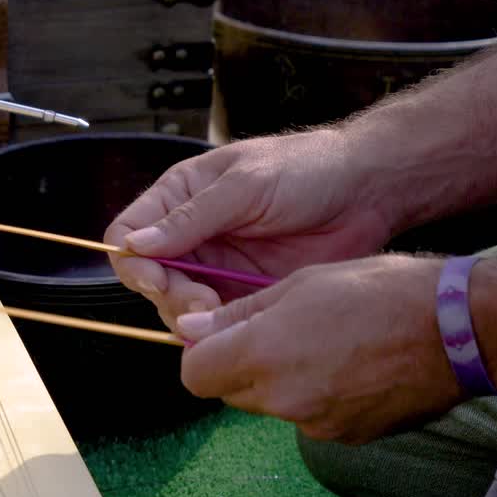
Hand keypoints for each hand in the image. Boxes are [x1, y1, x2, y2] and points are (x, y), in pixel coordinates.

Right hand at [105, 129, 396, 330]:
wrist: (368, 190)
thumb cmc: (307, 169)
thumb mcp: (245, 186)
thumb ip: (190, 218)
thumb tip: (134, 245)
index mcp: (179, 197)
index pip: (128, 234)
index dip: (133, 262)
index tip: (157, 280)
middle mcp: (189, 235)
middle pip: (150, 278)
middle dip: (169, 295)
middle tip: (202, 304)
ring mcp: (215, 266)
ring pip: (178, 304)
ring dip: (191, 315)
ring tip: (221, 313)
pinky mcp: (241, 292)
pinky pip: (214, 318)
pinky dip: (217, 327)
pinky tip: (236, 326)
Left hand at [175, 254, 463, 443]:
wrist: (460, 328)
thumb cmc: (380, 292)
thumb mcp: (300, 285)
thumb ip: (238, 313)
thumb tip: (190, 328)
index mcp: (263, 355)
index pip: (195, 376)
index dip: (201, 356)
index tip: (218, 336)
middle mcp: (283, 398)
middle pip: (230, 393)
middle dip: (239, 367)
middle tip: (274, 334)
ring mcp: (316, 424)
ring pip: (271, 405)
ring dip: (279, 381)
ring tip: (322, 344)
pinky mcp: (346, 437)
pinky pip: (309, 417)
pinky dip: (316, 396)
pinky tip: (348, 366)